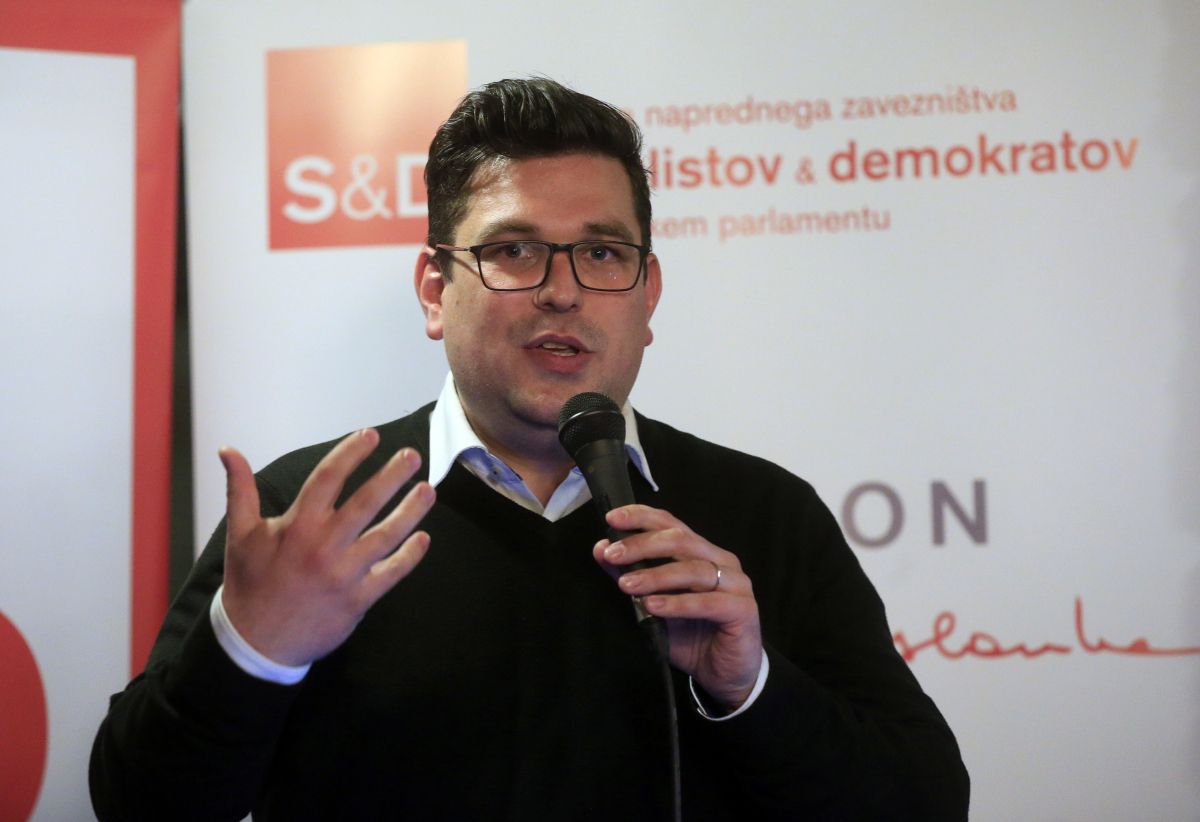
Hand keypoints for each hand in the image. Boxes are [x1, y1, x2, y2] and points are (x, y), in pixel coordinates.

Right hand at [219, 428, 434, 666]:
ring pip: (386, 536)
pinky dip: (410, 556)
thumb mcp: (240, 534)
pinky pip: (391, 574)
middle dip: (392, 476)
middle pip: (366, 502)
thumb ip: (240, 488)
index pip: (328, 478)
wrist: (255, 642)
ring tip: (428, 490)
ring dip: (410, 511)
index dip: (350, 453)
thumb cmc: (250, 582)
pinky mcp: (357, 600)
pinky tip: (423, 538)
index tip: (370, 436)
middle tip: (413, 456)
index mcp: (297, 525)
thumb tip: (228, 450)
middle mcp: (323, 546)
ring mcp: (343, 574)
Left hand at [592, 504, 762, 708]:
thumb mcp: (654, 605)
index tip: (612, 519)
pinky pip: (708, 602)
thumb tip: (602, 549)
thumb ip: (631, 575)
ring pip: (692, 569)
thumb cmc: (692, 636)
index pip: (671, 524)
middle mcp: (721, 561)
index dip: (641, 517)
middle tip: (613, 555)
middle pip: (680, 540)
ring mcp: (736, 584)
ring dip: (655, 575)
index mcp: (701, 552)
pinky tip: (653, 606)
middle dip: (642, 545)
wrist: (726, 675)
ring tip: (627, 585)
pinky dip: (677, 603)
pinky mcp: (743, 610)